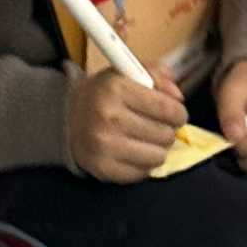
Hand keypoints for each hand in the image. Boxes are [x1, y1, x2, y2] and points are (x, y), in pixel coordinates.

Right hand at [66, 66, 187, 182]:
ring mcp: (105, 146)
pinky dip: (143, 164)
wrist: (68, 117)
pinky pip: (143, 173)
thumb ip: (157, 76)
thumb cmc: (105, 94)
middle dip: (168, 131)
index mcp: (116, 88)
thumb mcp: (127, 73)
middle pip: (166, 135)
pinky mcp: (103, 169)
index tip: (175, 114)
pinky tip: (134, 152)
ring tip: (147, 139)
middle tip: (158, 126)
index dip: (178, 113)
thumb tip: (178, 97)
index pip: (167, 109)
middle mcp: (109, 117)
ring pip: (158, 157)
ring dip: (157, 149)